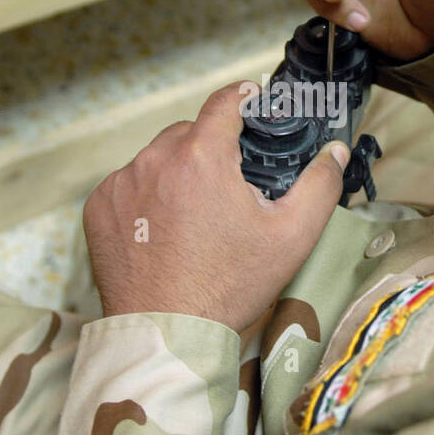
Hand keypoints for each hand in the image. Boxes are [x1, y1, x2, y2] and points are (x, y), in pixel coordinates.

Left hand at [82, 83, 348, 332]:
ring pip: (157, 159)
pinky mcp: (99, 209)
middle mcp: (154, 160)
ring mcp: (121, 184)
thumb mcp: (291, 237)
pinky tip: (162, 232)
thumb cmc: (230, 288)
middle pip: (190, 134)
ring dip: (176, 174)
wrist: (169, 336)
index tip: (253, 102)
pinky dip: (146, 199)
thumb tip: (335, 153)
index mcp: (202, 156)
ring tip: (195, 217)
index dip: (244, 98)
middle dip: (211, 150)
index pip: (224, 101)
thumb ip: (320, 186)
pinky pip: (128, 186)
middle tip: (230, 188)